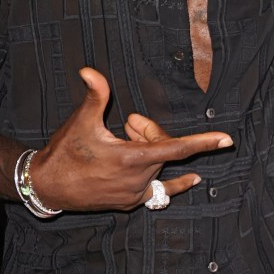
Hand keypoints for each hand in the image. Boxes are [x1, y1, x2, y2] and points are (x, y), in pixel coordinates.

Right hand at [31, 67, 231, 210]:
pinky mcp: (130, 203)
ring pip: (158, 166)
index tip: (226, 140)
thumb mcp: (80, 122)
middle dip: (149, 132)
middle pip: (163, 149)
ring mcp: (134, 194)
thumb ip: (94, 95)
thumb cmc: (64, 153)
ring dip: (150, 152)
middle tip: (126, 124)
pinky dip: (170, 181)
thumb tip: (90, 71)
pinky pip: (159, 190)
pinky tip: (191, 180)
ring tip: (125, 142)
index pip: (176, 147)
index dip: (203, 142)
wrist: (47, 186)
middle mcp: (137, 179)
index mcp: (130, 159)